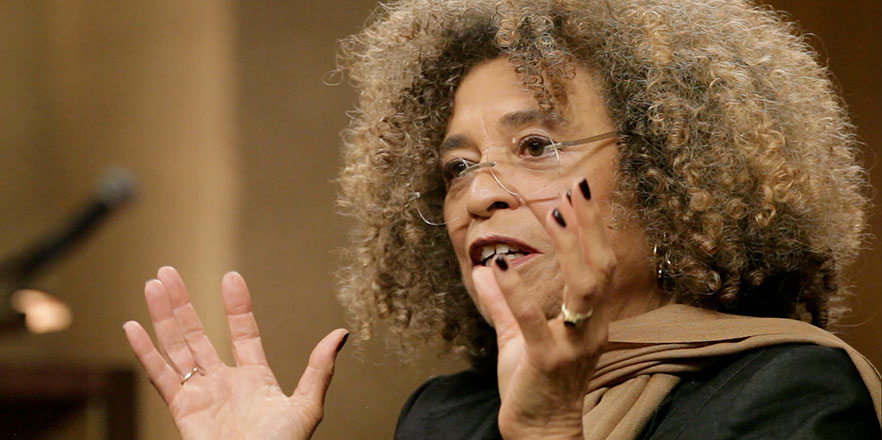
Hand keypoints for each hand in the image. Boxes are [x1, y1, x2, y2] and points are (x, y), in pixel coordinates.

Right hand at [124, 266, 347, 439]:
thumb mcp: (307, 405)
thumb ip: (319, 368)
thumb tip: (340, 334)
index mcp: (254, 379)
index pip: (243, 333)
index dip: (237, 306)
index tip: (231, 277)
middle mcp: (223, 383)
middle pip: (198, 334)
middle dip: (183, 303)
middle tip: (169, 273)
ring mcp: (201, 394)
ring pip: (176, 347)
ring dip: (164, 316)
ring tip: (154, 285)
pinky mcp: (182, 409)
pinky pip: (160, 376)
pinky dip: (145, 352)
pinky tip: (133, 327)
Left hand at [472, 179, 613, 438]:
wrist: (541, 431)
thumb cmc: (533, 384)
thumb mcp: (518, 336)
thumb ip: (505, 302)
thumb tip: (484, 268)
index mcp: (590, 320)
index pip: (601, 265)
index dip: (595, 229)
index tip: (584, 195)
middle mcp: (589, 328)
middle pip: (600, 267)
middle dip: (590, 225)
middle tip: (577, 189)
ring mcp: (571, 344)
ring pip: (584, 287)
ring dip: (570, 247)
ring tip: (554, 213)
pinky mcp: (545, 360)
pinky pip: (532, 321)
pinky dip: (517, 292)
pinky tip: (500, 266)